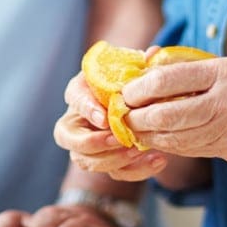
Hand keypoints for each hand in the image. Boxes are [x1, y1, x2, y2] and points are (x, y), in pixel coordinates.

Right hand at [53, 73, 169, 180]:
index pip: (75, 99)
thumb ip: (142, 63)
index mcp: (81, 91)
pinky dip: (137, 171)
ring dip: (112, 159)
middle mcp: (77, 119)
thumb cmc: (132, 80)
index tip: (104, 118)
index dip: (87, 109)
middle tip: (119, 139)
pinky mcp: (108, 162)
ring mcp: (88, 145)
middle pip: (68, 138)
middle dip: (92, 143)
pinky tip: (159, 159)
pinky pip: (115, 173)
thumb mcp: (135, 67)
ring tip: (139, 150)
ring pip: (85, 161)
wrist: (142, 101)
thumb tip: (153, 53)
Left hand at [122, 57, 226, 161]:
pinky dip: (167, 144)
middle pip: (166, 114)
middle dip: (138, 116)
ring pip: (174, 137)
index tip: (126, 91)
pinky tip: (155, 139)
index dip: (141, 87)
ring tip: (131, 128)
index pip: (171, 79)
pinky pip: (189, 149)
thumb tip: (152, 68)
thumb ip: (199, 70)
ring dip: (147, 134)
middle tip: (122, 114)